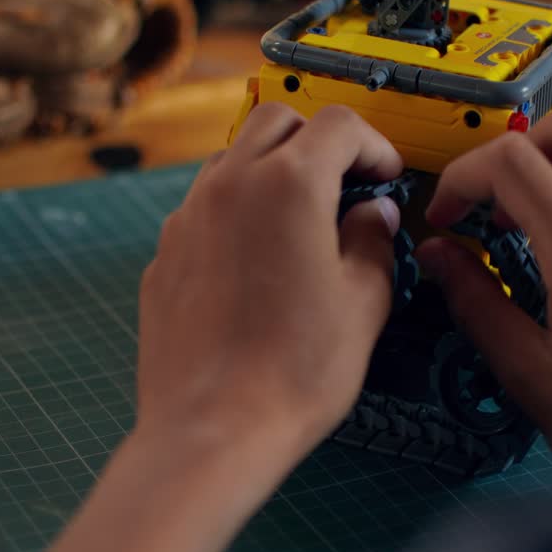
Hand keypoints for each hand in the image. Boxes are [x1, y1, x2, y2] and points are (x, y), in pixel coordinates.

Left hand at [137, 103, 403, 459]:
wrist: (212, 429)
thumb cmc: (295, 372)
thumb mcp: (364, 303)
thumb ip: (373, 241)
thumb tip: (373, 215)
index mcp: (289, 184)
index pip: (338, 125)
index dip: (374, 144)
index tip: (387, 176)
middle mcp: (230, 184)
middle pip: (277, 122)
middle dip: (319, 140)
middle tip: (348, 184)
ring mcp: (188, 217)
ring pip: (233, 159)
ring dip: (273, 170)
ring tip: (303, 223)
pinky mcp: (164, 254)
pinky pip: (205, 209)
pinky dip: (237, 212)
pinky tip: (259, 263)